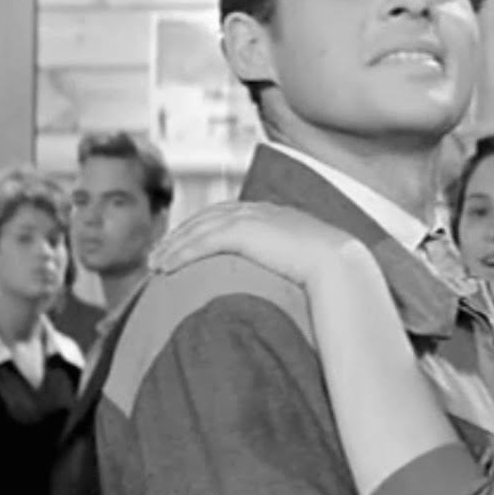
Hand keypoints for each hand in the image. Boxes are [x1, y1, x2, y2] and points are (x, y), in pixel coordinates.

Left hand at [148, 201, 365, 285]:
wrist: (339, 264)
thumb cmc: (330, 271)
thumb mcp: (305, 261)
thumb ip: (289, 262)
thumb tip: (287, 284)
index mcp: (273, 214)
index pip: (228, 214)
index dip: (203, 227)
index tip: (186, 242)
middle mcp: (259, 210)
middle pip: (207, 217)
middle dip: (180, 234)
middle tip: (158, 253)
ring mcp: (251, 218)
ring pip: (199, 228)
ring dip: (173, 244)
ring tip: (154, 263)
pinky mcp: (243, 231)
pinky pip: (202, 242)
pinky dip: (180, 253)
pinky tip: (165, 268)